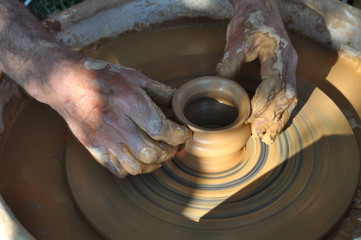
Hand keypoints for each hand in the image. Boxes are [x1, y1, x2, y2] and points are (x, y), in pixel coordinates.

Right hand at [44, 58, 190, 176]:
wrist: (66, 83)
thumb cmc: (101, 76)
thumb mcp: (133, 77)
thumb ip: (158, 90)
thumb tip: (178, 101)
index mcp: (129, 103)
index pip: (161, 130)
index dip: (178, 135)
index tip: (184, 133)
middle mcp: (117, 124)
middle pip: (151, 152)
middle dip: (170, 152)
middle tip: (175, 145)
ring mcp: (104, 139)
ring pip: (136, 166)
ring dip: (154, 164)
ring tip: (160, 155)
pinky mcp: (94, 148)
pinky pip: (117, 169)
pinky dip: (133, 169)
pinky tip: (139, 159)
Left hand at [217, 0, 297, 143]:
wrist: (262, 7)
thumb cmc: (249, 22)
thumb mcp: (235, 41)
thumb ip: (228, 65)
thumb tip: (216, 89)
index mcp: (278, 52)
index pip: (273, 81)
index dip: (263, 101)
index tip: (250, 116)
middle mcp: (289, 61)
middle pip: (286, 94)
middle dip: (272, 116)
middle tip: (258, 133)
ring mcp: (291, 66)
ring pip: (291, 98)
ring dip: (280, 118)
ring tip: (267, 136)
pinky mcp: (288, 71)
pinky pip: (290, 95)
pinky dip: (283, 112)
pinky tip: (274, 125)